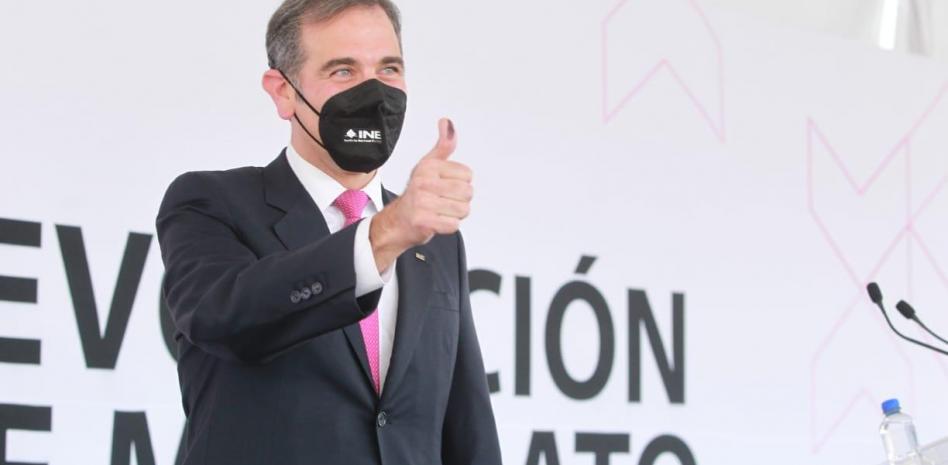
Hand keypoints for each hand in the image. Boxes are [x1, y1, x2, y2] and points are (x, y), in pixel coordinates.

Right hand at [370, 118, 472, 271]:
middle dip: (460, 201)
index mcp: (428, 167)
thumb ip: (444, 145)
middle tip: (443, 202)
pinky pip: (453, 225)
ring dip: (455, 214)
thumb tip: (447, 123)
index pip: (467, 175)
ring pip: (462, 210)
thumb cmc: (416, 194)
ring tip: (440, 211)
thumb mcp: (429, 165)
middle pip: (467, 193)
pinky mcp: (423, 221)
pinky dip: (448, 226)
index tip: (445, 187)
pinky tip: (437, 221)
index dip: (461, 183)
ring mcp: (422, 202)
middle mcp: (423, 182)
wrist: (397, 221)